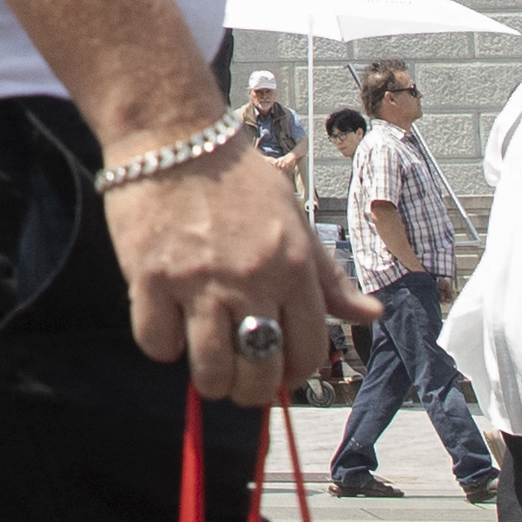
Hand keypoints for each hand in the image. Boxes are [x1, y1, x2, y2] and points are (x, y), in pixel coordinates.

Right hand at [107, 153, 358, 404]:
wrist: (169, 131)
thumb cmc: (236, 176)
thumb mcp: (292, 218)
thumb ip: (328, 275)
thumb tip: (372, 315)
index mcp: (293, 265)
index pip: (307, 351)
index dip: (295, 372)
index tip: (280, 368)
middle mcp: (251, 278)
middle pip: (260, 372)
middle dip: (253, 390)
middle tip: (241, 380)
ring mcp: (198, 280)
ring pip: (211, 369)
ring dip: (211, 381)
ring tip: (207, 366)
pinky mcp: (149, 276)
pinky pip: (157, 342)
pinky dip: (163, 346)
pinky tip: (168, 328)